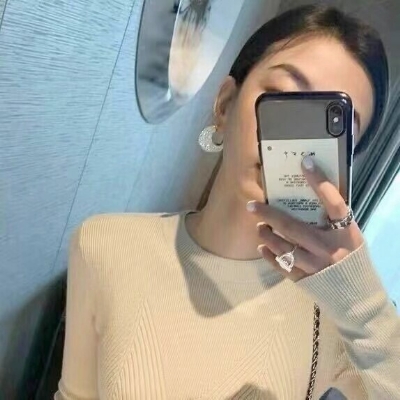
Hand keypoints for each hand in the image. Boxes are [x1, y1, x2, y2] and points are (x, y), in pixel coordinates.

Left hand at [247, 156, 364, 281]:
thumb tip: (307, 195)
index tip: (305, 162)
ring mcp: (316, 266)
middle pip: (294, 228)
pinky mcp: (305, 280)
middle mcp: (329, 249)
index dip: (320, 182)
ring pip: (283, 248)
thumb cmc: (350, 256)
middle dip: (269, 215)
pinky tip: (261, 248)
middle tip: (252, 206)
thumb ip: (332, 219)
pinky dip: (269, 256)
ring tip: (259, 228)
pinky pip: (282, 266)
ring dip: (267, 236)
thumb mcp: (349, 234)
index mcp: (345, 233)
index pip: (334, 203)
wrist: (355, 293)